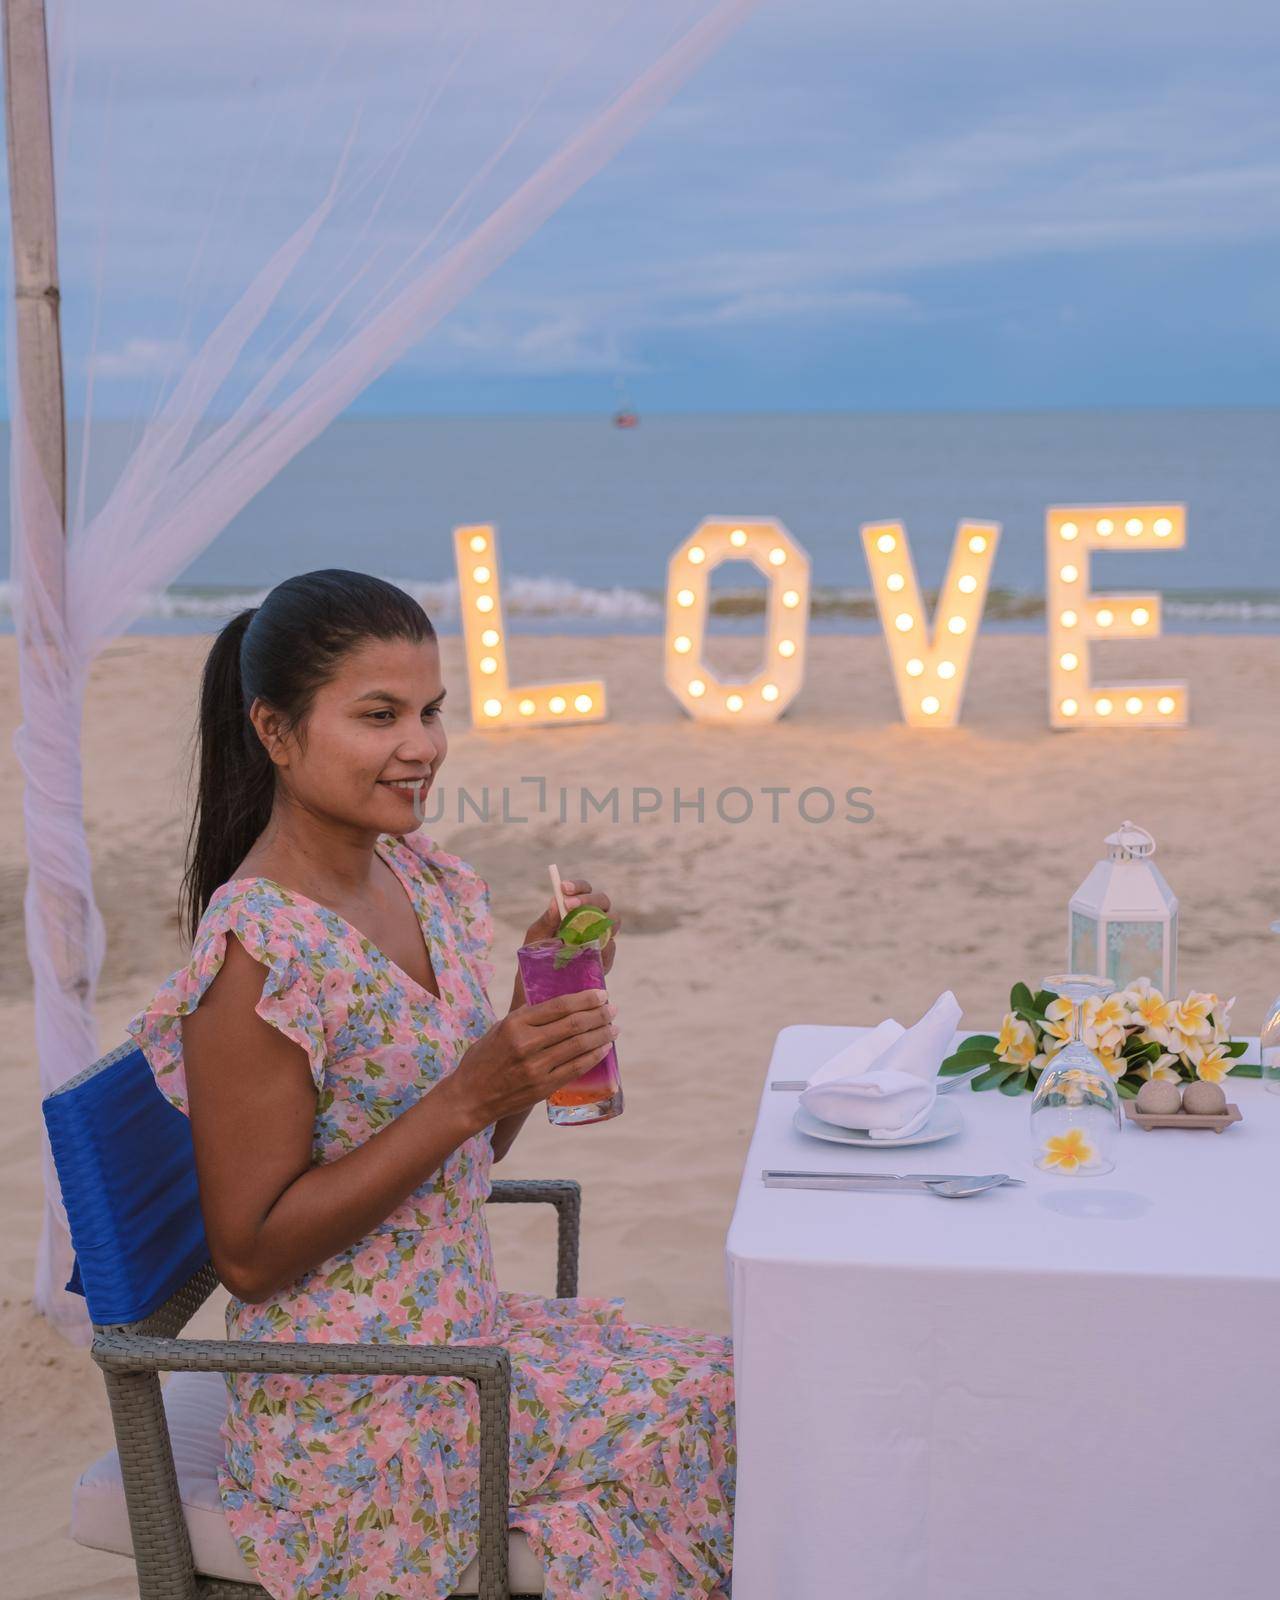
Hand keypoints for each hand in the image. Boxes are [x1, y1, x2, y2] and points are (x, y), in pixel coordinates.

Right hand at [445, 989, 618, 1128]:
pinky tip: (604, 1048)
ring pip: (579, 1046)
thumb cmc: (483, 1059)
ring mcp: (537, 1068)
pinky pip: (576, 1068)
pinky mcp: (544, 1087)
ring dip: (602, 1034)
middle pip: (574, 1024)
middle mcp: (527, 1044)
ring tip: (614, 1027)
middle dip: (599, 1014)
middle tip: (612, 1009)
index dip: (585, 999)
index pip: (559, 1006)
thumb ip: (526, 1016)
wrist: (470, 1097)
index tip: (601, 994)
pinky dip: (594, 1056)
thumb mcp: (499, 1028)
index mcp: (515, 1024)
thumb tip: (558, 1004)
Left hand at [523, 876, 620, 975]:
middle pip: (603, 901)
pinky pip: (610, 947)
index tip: (563, 887)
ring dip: (598, 919)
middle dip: (588, 899)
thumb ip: (546, 921)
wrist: (539, 989)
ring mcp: (602, 939)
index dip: (578, 887)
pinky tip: (585, 948)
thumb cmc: (536, 958)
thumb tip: (555, 900)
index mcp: (577, 910)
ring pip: (612, 921)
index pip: (584, 891)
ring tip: (578, 926)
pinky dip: (600, 944)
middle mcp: (593, 921)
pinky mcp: (605, 960)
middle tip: (568, 905)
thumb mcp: (536, 938)